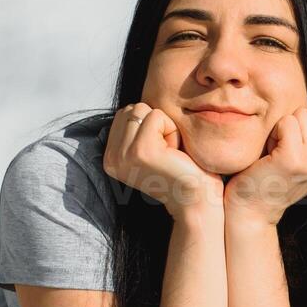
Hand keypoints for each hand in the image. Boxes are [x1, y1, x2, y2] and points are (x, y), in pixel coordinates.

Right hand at [101, 102, 222, 220]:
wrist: (197, 200)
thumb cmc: (181, 171)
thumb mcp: (149, 148)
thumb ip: (135, 129)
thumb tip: (134, 106)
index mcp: (110, 157)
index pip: (124, 114)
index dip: (150, 126)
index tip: (160, 153)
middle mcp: (111, 158)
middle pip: (132, 109)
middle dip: (156, 124)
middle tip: (167, 153)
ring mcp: (124, 155)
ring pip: (143, 110)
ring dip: (164, 127)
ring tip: (170, 153)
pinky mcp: (141, 151)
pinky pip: (156, 116)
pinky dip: (172, 130)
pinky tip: (175, 153)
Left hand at [223, 108, 306, 225]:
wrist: (249, 211)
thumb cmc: (266, 178)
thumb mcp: (297, 158)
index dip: (296, 130)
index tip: (285, 155)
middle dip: (289, 128)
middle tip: (277, 156)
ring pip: (298, 115)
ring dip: (280, 131)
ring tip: (272, 157)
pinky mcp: (294, 159)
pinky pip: (286, 123)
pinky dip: (272, 135)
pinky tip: (267, 157)